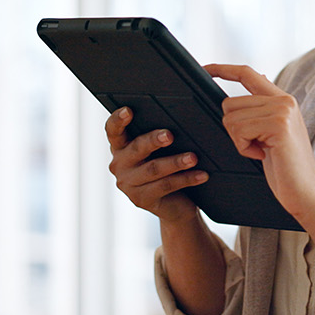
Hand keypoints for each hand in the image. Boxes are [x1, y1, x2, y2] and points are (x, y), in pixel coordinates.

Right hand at [104, 108, 207, 224]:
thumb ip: (160, 137)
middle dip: (153, 140)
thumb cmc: (167, 168)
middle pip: (136, 148)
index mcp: (120, 147)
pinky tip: (201, 174)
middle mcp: (119, 165)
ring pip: (153, 169)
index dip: (118, 120)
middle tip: (169, 135)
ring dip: (176, 162)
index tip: (128, 110)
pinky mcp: (141, 200)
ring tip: (193, 157)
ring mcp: (128, 185)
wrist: (173, 204)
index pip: (113, 131)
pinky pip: (166, 186)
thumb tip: (179, 121)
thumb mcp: (160, 151)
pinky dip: (186, 179)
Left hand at [203, 64, 314, 220]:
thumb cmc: (286, 169)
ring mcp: (283, 110)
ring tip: (262, 151)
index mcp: (282, 100)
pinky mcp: (279, 124)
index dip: (223, 69)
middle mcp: (284, 100)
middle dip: (233, 130)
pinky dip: (244, 148)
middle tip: (256, 147)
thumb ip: (261, 112)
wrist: (307, 193)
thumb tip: (249, 89)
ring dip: (239, 141)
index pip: (247, 74)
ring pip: (231, 118)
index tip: (205, 69)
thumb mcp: (271, 135)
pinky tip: (262, 156)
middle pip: (230, 103)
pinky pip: (239, 130)